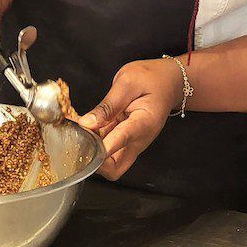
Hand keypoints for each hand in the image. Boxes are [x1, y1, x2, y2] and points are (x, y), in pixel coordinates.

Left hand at [78, 58, 183, 179]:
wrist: (167, 82)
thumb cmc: (151, 78)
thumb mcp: (127, 82)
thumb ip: (108, 105)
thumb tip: (86, 123)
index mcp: (144, 123)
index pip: (122, 140)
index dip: (102, 146)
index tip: (84, 144)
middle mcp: (139, 140)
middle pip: (115, 168)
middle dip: (94, 161)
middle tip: (80, 139)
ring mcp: (132, 143)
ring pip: (109, 162)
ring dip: (92, 151)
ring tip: (78, 131)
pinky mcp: (125, 140)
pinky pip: (108, 150)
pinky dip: (94, 142)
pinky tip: (85, 128)